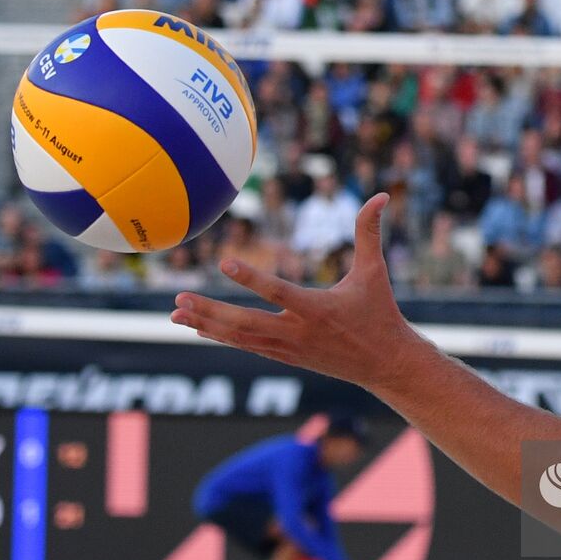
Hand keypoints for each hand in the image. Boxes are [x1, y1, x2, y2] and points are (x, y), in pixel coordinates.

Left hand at [171, 193, 424, 389]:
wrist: (385, 364)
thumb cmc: (379, 313)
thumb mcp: (375, 272)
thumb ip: (369, 232)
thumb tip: (382, 194)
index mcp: (318, 309)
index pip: (279, 292)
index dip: (252, 278)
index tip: (224, 262)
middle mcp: (298, 332)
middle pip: (246, 323)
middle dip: (211, 311)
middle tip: (179, 299)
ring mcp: (289, 348)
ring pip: (240, 337)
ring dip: (207, 323)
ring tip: (176, 312)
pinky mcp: (285, 357)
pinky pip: (247, 345)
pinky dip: (222, 335)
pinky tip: (199, 326)